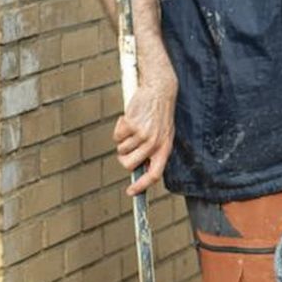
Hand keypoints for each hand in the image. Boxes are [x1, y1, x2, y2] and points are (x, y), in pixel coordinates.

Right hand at [114, 74, 177, 195]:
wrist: (159, 90)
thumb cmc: (159, 113)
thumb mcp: (164, 133)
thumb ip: (155, 150)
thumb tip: (141, 168)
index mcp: (165, 148)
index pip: (154, 174)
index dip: (142, 186)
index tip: (131, 192)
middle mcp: (154, 143)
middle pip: (129, 164)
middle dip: (123, 157)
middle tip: (127, 145)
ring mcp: (143, 135)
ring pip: (121, 149)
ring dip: (123, 139)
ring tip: (133, 126)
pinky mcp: (132, 125)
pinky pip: (117, 136)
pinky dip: (119, 128)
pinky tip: (129, 118)